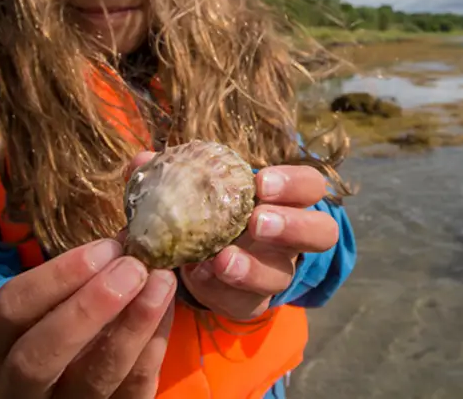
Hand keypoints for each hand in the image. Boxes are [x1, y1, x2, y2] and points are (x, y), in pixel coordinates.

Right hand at [0, 239, 177, 397]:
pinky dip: (154, 345)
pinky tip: (167, 309)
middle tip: (132, 269)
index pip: (10, 309)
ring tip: (162, 282)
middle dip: (88, 309)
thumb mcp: (57, 300)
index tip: (106, 248)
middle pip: (37, 358)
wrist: (69, 379)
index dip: (57, 275)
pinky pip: (133, 388)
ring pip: (94, 377)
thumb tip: (129, 241)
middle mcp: (20, 385)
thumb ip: (82, 276)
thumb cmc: (63, 322)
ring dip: (134, 325)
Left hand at [138, 157, 338, 321]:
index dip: (294, 184)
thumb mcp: (192, 187)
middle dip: (291, 226)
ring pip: (283, 275)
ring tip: (223, 259)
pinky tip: (199, 275)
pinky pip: (247, 302)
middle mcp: (290, 238)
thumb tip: (142, 160)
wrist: (198, 257)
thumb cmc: (205, 210)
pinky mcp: (252, 303)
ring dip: (254, 267)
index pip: (311, 185)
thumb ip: (170, 172)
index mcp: (284, 199)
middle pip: (320, 232)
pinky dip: (221, 290)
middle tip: (256, 222)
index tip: (261, 183)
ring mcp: (275, 273)